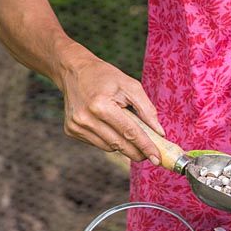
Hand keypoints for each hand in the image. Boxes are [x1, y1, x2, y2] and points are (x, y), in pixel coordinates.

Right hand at [54, 44, 163, 163]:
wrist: (74, 71)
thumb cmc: (106, 77)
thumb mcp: (131, 86)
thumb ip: (147, 110)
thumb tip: (159, 134)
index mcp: (100, 105)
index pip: (129, 132)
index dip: (146, 147)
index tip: (158, 159)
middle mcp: (85, 118)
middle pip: (120, 144)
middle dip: (138, 152)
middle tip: (152, 154)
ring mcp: (76, 126)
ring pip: (110, 147)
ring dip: (124, 145)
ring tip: (129, 132)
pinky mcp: (71, 130)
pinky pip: (99, 144)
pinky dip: (110, 140)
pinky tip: (111, 127)